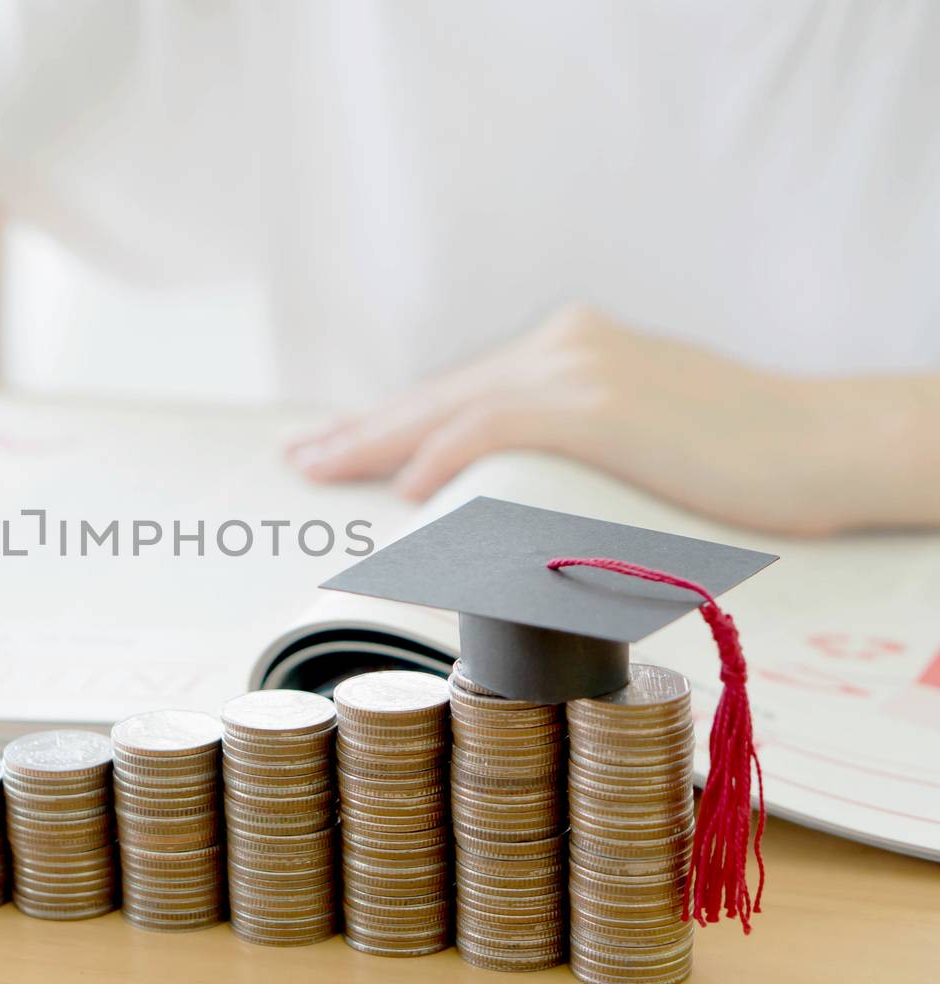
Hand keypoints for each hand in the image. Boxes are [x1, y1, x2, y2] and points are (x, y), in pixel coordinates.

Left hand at [287, 305, 858, 535]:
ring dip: (380, 444)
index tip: (334, 444)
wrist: (823, 444)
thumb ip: (566, 449)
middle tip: (299, 457)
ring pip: (453, 407)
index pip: (459, 392)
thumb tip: (502, 498)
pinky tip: (408, 489)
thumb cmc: (738, 459)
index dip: (391, 421)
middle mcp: (563, 346)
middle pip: (439, 395)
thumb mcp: (636, 439)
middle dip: (362, 430)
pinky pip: (499, 427)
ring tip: (322, 471)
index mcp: (569, 349)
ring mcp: (582, 368)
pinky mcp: (601, 404)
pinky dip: (447, 457)